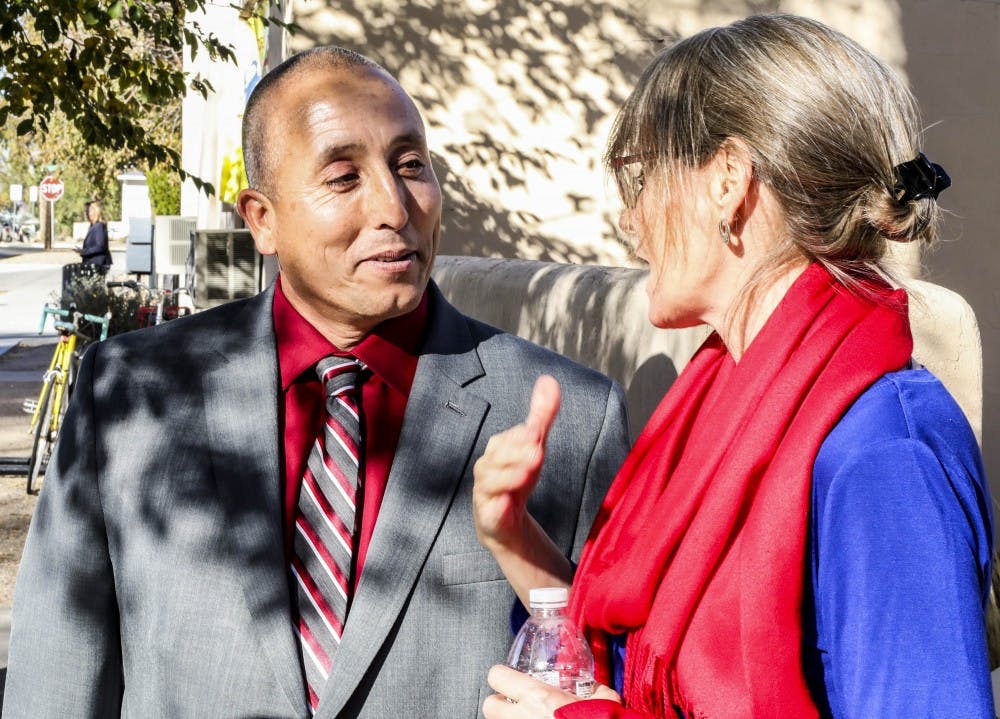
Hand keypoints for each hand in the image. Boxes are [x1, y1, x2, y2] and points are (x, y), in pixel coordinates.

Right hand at [473, 375, 560, 549]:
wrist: (505, 522)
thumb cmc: (517, 477)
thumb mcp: (534, 446)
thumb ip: (541, 415)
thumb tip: (549, 380)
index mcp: (496, 449)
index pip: (509, 438)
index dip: (523, 437)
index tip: (538, 433)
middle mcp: (486, 468)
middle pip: (498, 457)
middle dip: (516, 453)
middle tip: (538, 450)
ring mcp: (485, 493)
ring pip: (491, 483)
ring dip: (508, 477)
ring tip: (527, 474)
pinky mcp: (489, 516)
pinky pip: (491, 512)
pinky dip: (498, 508)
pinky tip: (508, 504)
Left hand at [483, 665, 620, 717]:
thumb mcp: (604, 700)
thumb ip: (593, 689)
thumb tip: (594, 687)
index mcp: (538, 697)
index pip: (497, 676)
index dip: (503, 677)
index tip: (512, 680)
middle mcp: (522, 717)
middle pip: (489, 706)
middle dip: (499, 705)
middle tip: (516, 705)